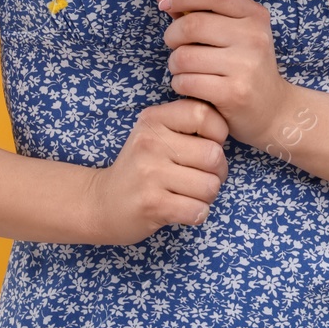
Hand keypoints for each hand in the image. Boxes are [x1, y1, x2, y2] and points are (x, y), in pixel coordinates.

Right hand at [83, 97, 229, 245]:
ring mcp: (149, 174)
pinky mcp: (152, 204)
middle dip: (218, 171)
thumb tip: (227, 123)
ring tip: (192, 194)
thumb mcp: (155, 133)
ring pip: (209, 186)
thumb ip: (185, 123)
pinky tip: (184, 209)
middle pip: (213, 154)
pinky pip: (197, 210)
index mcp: (153, 119)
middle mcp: (150, 143)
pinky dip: (198, 213)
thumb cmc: (140, 167)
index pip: (204, 114)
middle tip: (205, 177)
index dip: (218, 132)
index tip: (209, 144)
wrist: (102, 202)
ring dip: (208, 196)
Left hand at [152, 0, 297, 152]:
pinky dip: (179, 84)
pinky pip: (187, 82)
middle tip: (174, 45)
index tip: (166, 5)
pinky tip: (189, 86)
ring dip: (174, 64)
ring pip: (185, 56)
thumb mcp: (228, 32)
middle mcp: (254, 37)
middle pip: (193, 25)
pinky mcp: (234, 93)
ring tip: (182, 69)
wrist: (274, 110)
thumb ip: (193, 7)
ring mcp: (246, 66)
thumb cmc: (244, 66)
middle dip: (172, 35)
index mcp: (255, 15)